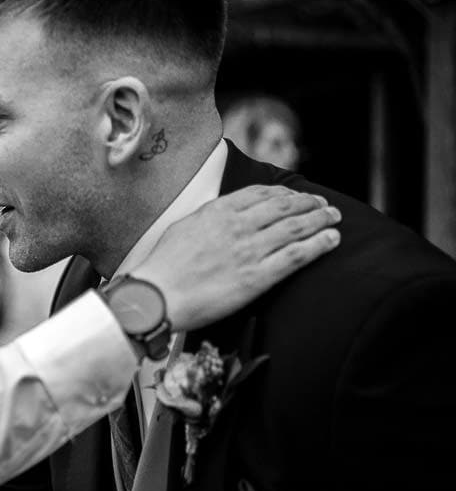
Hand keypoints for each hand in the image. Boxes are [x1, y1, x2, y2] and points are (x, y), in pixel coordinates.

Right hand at [133, 185, 340, 331]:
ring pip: (296, 227)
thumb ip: (208, 217)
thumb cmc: (162, 267)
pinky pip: (297, 255)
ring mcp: (249, 250)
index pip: (261, 194)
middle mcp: (237, 226)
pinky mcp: (257, 277)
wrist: (156, 296)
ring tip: (334, 218)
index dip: (285, 193)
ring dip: (320, 219)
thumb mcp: (183, 227)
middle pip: (285, 207)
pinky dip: (319, 244)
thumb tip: (223, 214)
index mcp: (217, 211)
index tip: (296, 196)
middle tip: (324, 205)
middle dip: (309, 203)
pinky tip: (331, 239)